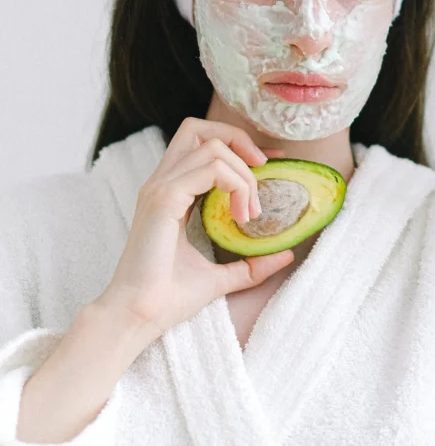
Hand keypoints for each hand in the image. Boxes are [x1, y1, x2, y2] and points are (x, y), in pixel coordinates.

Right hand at [95, 118, 293, 342]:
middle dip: (238, 140)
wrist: (139, 317)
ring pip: (212, 147)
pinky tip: (241, 215)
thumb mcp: (219, 276)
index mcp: (170, 192)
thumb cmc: (168, 297)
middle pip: (199, 128)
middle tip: (263, 170)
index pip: (202, 145)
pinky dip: (235, 184)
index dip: (238, 145)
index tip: (269, 164)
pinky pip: (210, 168)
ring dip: (243, 175)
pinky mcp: (164, 198)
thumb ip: (249, 264)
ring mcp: (160, 187)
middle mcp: (162, 182)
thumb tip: (285, 255)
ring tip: (251, 213)